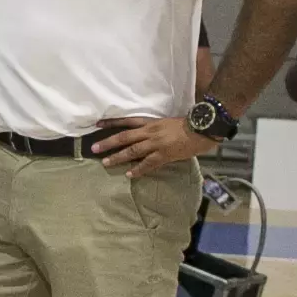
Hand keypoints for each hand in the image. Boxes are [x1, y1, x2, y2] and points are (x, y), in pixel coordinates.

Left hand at [90, 115, 213, 178]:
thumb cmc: (188, 125)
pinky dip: (138, 169)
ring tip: (105, 163)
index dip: (111, 123)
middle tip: (94, 148)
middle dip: (108, 143)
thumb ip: (155, 128)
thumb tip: (145, 135)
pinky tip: (129, 174)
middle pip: (124, 137)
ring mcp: (156, 143)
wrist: (203, 128)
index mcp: (150, 122)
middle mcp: (150, 132)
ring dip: (118, 157)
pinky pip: (148, 163)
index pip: (126, 121)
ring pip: (132, 151)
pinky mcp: (165, 154)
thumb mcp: (166, 122)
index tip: (97, 124)